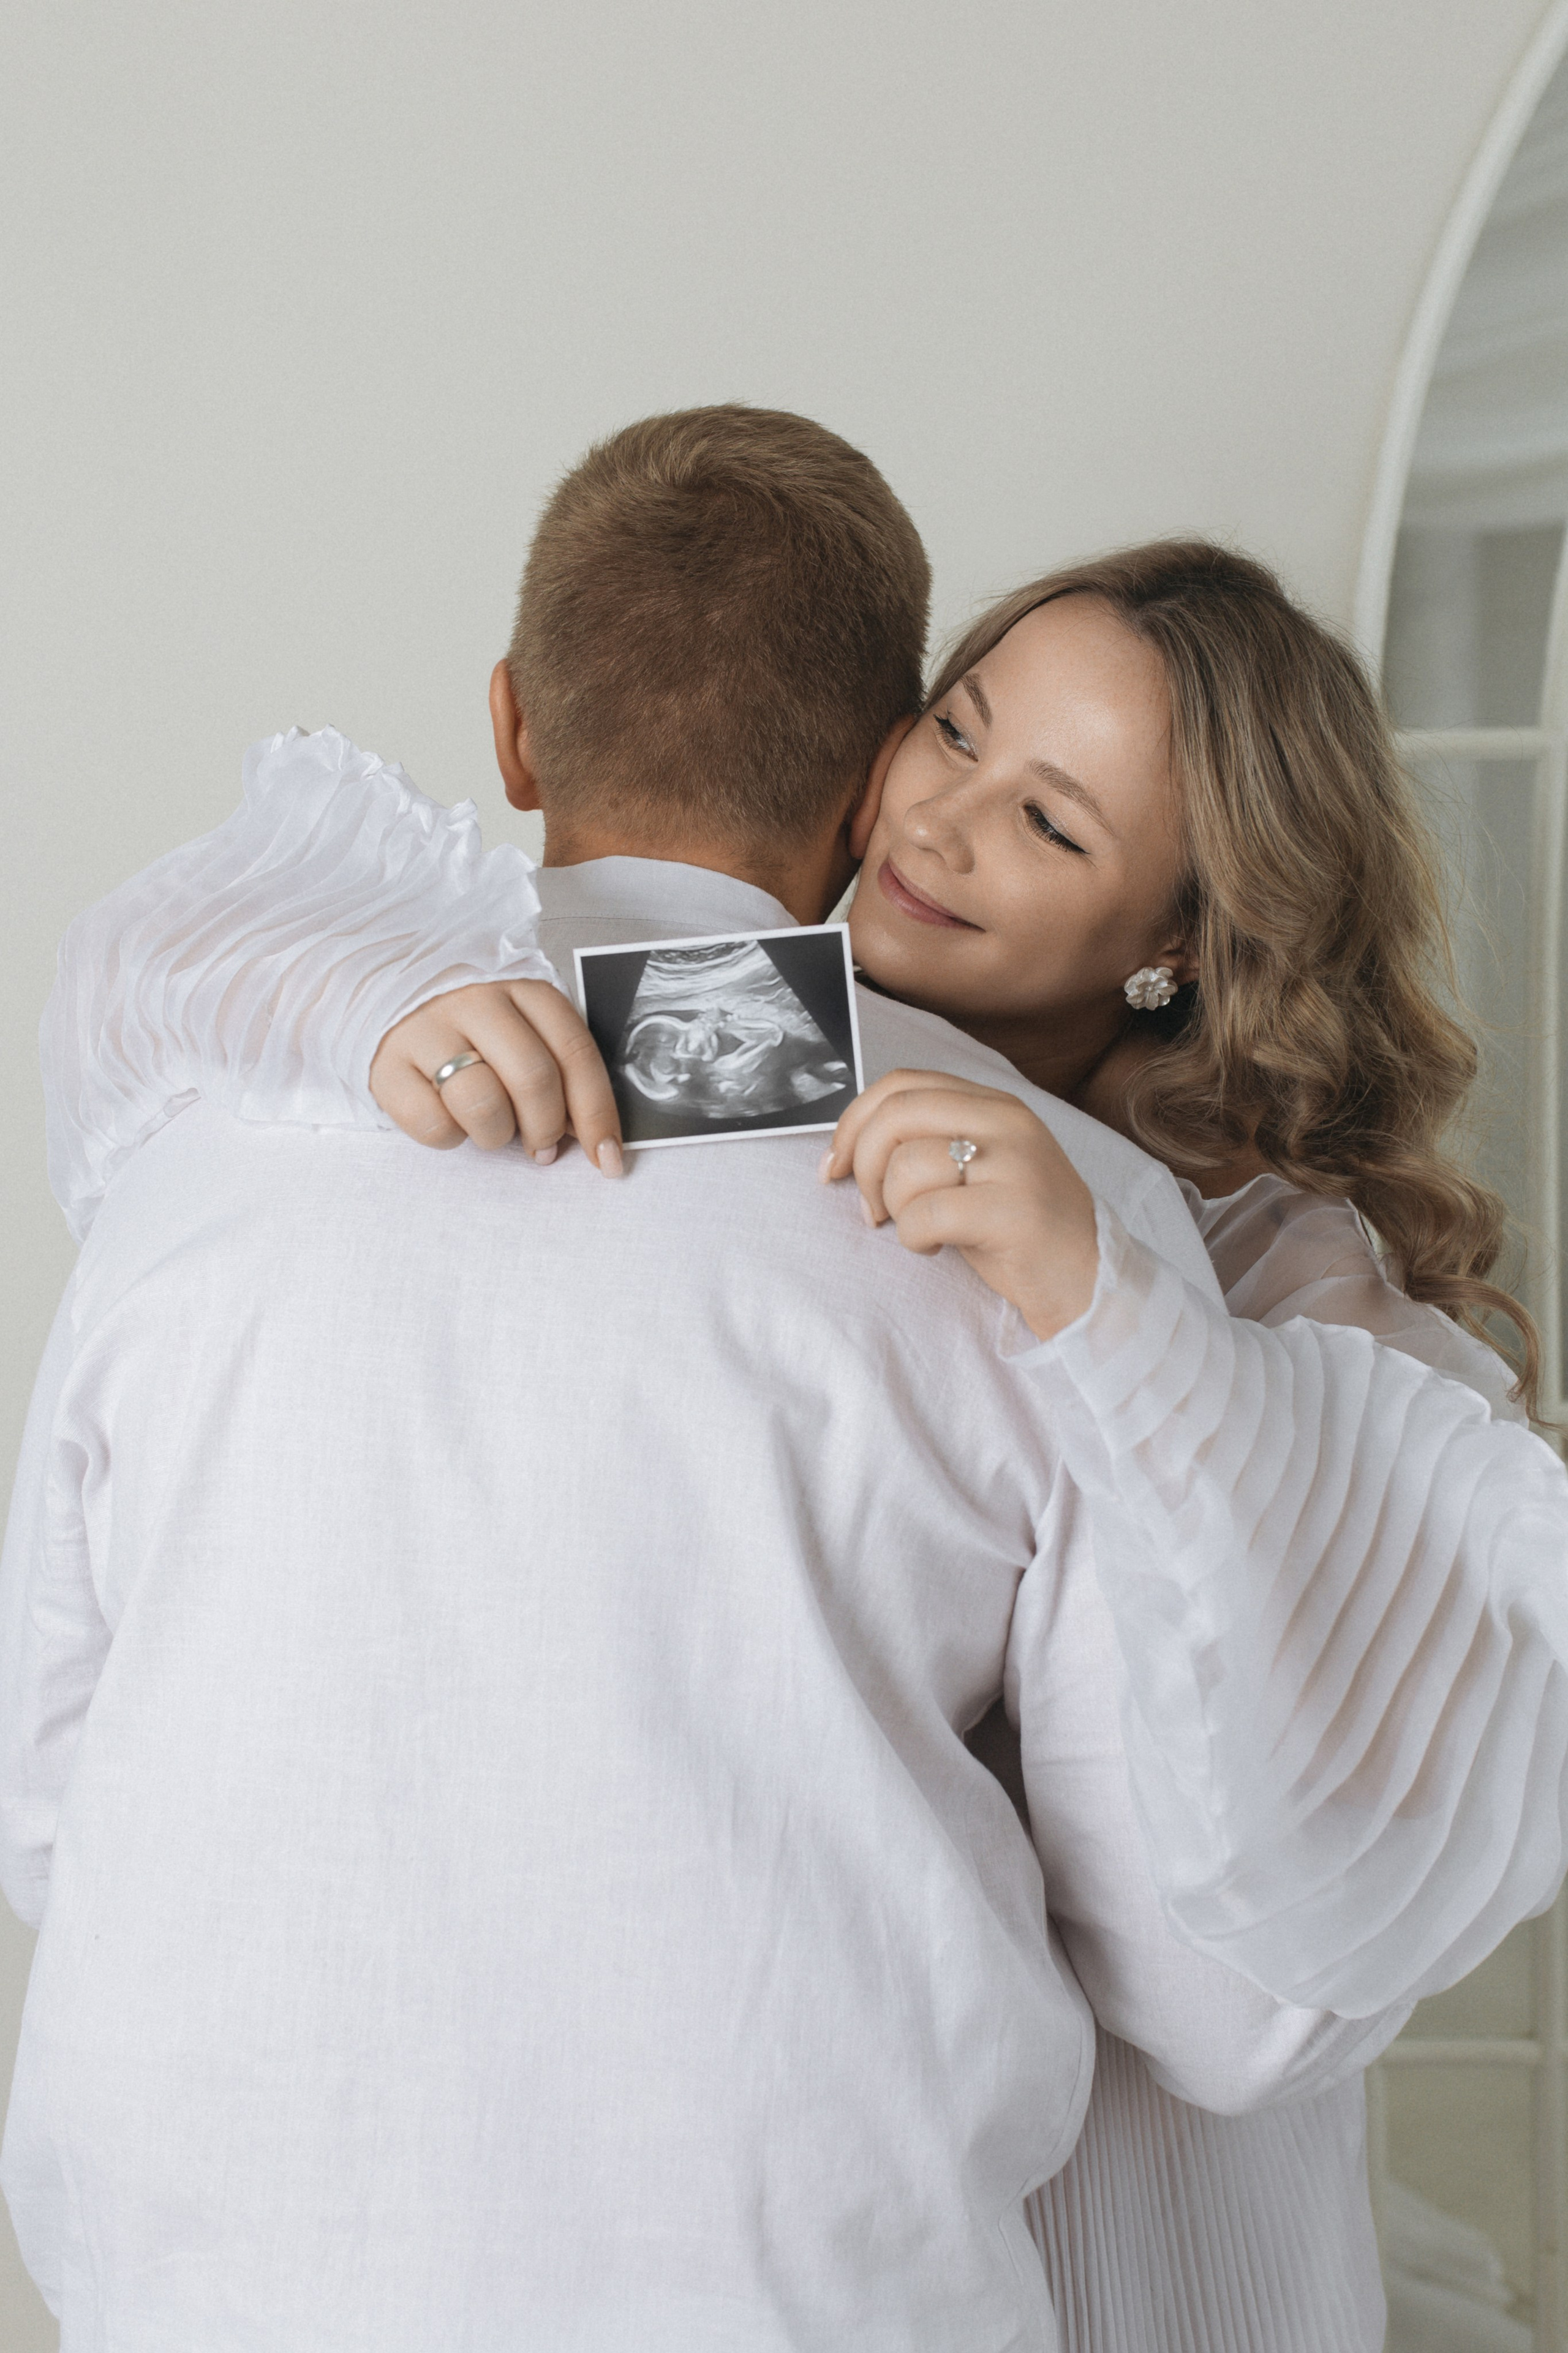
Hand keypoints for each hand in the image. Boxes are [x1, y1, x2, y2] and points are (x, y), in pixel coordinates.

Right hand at [369, 980, 623, 1173]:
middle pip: (533, 1079)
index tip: (608, 1158)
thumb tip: (590, 1135)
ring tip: (491, 1128)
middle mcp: (476, 1003)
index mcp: (525, 992)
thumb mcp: (525, 1033)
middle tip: (543, 1149)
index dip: (597, 1114)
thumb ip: (559, 1071)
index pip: (575, 1054)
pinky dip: (450, 1137)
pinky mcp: (388, 1066)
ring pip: (482, 1103)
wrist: (392, 997)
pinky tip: (449, 1118)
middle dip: (547, 1128)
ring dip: (497, 1134)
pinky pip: (433, 1124)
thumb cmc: (474, 1029)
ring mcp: (428, 1031)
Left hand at [819, 1070, 1099, 1339]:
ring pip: (907, 1165)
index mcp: (995, 1104)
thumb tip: (847, 1145)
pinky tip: (934, 1248)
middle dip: (862, 1164)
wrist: (1087, 1281)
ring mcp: (1015, 1164)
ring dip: (894, 1209)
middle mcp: (1008, 1122)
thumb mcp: (976, 1169)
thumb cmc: (1016, 1230)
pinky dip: (913, 1238)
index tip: (834, 1164)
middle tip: (870, 1208)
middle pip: (897, 1114)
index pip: (903, 1083)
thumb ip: (928, 1141)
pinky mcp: (1014, 1212)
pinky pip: (925, 1214)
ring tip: (920, 1231)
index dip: (853, 1121)